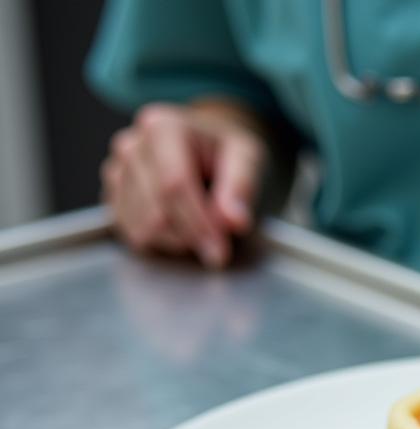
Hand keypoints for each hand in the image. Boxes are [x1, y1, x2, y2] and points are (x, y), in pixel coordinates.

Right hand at [101, 101, 267, 267]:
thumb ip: (242, 186)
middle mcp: (131, 145)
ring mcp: (116, 171)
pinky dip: (161, 243)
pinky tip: (182, 230)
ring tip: (202, 229)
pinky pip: (132, 234)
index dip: (198, 224)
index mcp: (162, 127)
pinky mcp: (113, 196)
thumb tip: (234, 221)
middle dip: (192, 238)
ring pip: (142, 229)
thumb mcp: (247, 157)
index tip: (221, 251)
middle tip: (219, 249)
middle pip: (157, 212)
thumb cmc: (224, 151)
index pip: (174, 186)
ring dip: (178, 242)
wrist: (203, 146)